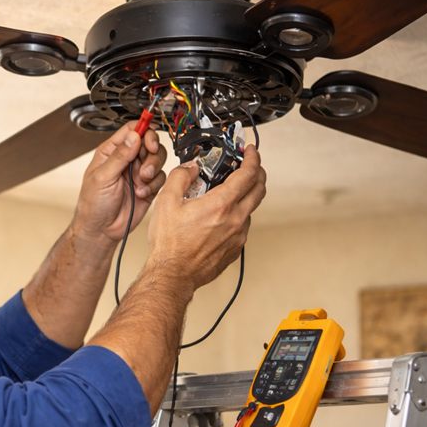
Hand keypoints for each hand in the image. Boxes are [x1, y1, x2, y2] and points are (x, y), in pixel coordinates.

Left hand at [71, 122, 167, 243]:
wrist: (101, 230)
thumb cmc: (93, 205)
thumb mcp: (103, 177)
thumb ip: (119, 156)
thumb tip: (133, 136)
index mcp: (112, 151)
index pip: (132, 130)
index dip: (144, 132)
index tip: (149, 142)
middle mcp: (127, 159)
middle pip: (150, 142)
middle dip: (152, 154)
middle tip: (145, 168)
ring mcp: (139, 173)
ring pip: (158, 159)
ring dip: (153, 170)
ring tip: (142, 181)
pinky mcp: (149, 187)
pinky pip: (161, 178)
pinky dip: (154, 185)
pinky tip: (141, 193)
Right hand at [146, 145, 265, 290]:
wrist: (173, 274)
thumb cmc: (170, 244)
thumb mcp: (167, 201)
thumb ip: (181, 177)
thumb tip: (191, 168)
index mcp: (221, 205)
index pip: (249, 174)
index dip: (253, 158)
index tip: (251, 152)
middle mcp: (235, 220)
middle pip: (259, 189)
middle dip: (257, 173)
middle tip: (248, 166)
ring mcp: (238, 236)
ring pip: (251, 208)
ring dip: (246, 196)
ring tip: (228, 193)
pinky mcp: (235, 249)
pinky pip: (243, 226)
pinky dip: (238, 215)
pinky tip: (221, 216)